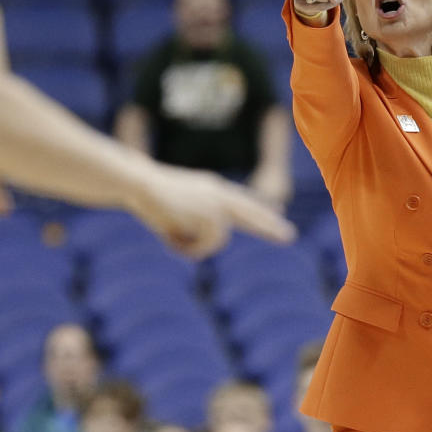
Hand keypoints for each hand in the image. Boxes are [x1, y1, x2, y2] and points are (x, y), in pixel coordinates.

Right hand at [129, 163, 296, 258]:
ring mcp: (218, 204)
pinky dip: (189, 248)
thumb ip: (195, 220)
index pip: (243, 199)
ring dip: (194, 247)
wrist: (140, 183)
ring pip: (218, 240)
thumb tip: (210, 238)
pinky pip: (208, 246)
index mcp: (211, 188)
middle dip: (270, 226)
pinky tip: (172, 235)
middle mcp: (219, 194)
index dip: (260, 208)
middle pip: (252, 212)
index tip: (279, 211)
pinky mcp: (213, 217)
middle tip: (290, 236)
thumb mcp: (175, 207)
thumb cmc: (147, 194)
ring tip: (171, 237)